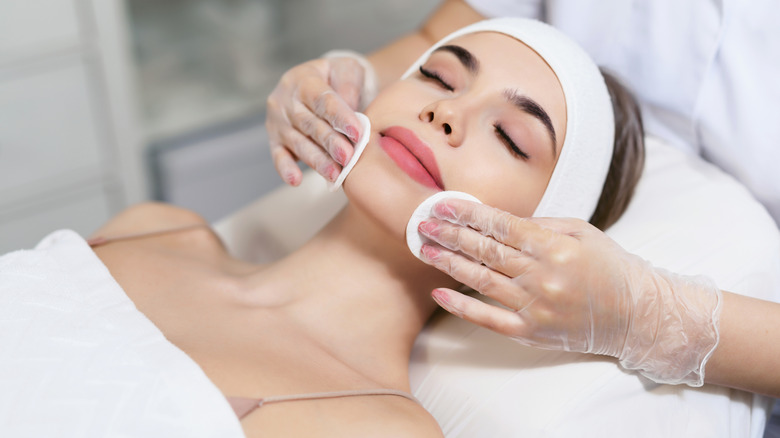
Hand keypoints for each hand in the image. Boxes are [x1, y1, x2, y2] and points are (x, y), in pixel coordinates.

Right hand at [265, 56, 366, 185]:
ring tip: (335, 174)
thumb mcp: (347, 69)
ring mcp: (278, 121)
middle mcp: (285, 100)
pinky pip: (278, 156)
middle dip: (330, 142)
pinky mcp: (275, 140)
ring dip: (317, 160)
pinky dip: (286, 169)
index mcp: (303, 79)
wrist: (320, 82)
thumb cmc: (337, 78)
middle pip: (310, 124)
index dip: (339, 117)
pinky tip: (295, 180)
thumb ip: (349, 84)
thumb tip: (350, 107)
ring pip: (298, 143)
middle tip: (348, 157)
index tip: (357, 132)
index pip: (322, 99)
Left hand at [417, 198, 720, 385]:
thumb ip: (540, 224)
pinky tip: (440, 292)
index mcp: (554, 246)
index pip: (500, 226)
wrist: (636, 314)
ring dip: (449, 263)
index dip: (468, 214)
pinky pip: (488, 319)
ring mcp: (534, 306)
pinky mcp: (531, 332)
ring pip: (481, 280)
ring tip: (425, 249)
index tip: (443, 205)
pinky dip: (461, 305)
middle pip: (485, 251)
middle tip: (424, 223)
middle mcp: (542, 276)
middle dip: (451, 234)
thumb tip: (498, 219)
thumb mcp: (581, 232)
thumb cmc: (609, 267)